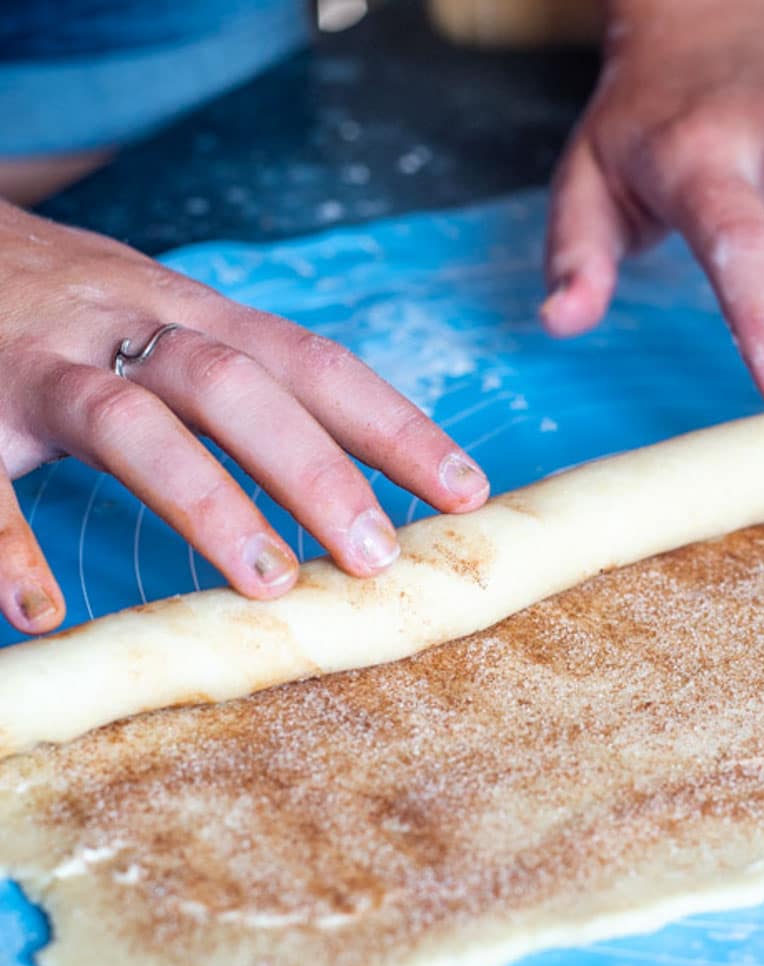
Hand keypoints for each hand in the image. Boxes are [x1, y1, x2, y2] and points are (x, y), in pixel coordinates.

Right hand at [0, 203, 489, 634]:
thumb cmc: (77, 306)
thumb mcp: (170, 322)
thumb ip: (248, 386)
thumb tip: (354, 478)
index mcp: (195, 315)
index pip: (315, 364)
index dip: (396, 426)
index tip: (468, 493)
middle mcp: (128, 329)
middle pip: (237, 387)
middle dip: (316, 472)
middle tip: (377, 558)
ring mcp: (42, 364)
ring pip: (132, 426)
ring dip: (207, 504)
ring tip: (266, 586)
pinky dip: (7, 545)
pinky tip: (42, 613)